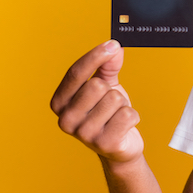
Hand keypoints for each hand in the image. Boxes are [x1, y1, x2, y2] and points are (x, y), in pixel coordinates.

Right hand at [50, 40, 143, 163]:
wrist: (119, 147)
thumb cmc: (108, 113)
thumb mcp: (105, 85)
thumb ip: (107, 65)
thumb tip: (113, 47)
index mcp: (60, 102)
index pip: (75, 73)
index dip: (95, 56)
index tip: (112, 45)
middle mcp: (66, 119)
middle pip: (97, 85)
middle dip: (112, 91)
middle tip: (111, 104)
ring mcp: (83, 134)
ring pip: (115, 99)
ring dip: (123, 105)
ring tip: (116, 116)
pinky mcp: (104, 144)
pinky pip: (127, 115)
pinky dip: (133, 117)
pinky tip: (124, 127)